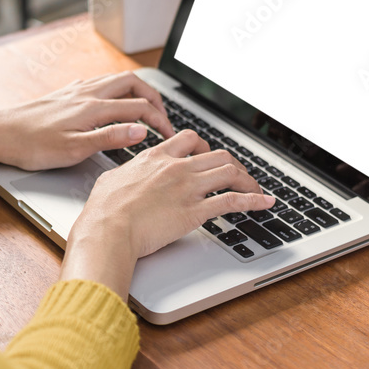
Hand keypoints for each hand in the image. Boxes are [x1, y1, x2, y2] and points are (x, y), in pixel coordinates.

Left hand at [0, 72, 174, 170]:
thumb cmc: (31, 145)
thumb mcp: (74, 150)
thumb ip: (110, 138)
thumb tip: (141, 131)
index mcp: (93, 108)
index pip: (139, 107)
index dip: (159, 119)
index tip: (168, 133)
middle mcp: (87, 93)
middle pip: (132, 83)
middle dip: (154, 96)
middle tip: (163, 115)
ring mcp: (76, 90)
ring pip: (116, 79)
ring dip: (136, 90)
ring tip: (145, 106)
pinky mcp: (66, 93)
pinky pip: (99, 82)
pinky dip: (116, 88)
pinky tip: (112, 100)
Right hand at [59, 130, 274, 298]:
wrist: (108, 229)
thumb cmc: (104, 210)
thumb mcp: (110, 180)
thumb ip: (125, 173)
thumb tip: (124, 174)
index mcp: (155, 158)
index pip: (189, 139)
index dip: (204, 146)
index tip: (208, 155)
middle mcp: (176, 167)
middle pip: (217, 154)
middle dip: (232, 163)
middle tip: (237, 174)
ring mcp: (188, 188)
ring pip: (229, 172)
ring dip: (247, 179)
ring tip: (255, 189)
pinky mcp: (196, 211)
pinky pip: (233, 201)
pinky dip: (254, 200)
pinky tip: (264, 203)